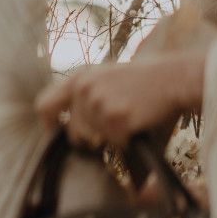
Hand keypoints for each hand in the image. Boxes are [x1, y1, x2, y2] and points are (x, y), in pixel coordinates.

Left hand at [35, 52, 204, 148]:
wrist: (171, 78)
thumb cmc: (138, 81)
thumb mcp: (102, 76)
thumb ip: (80, 93)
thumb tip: (60, 122)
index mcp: (78, 78)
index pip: (45, 105)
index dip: (48, 124)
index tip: (55, 133)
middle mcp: (84, 89)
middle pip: (75, 131)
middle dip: (90, 137)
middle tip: (112, 126)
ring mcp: (99, 103)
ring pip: (96, 137)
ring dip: (112, 135)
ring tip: (128, 116)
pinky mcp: (116, 117)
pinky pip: (115, 141)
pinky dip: (126, 139)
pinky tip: (137, 122)